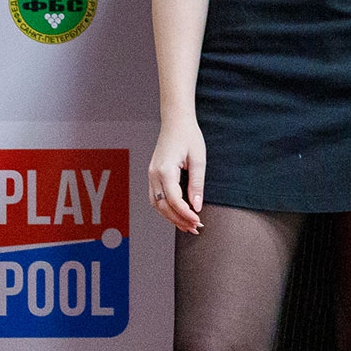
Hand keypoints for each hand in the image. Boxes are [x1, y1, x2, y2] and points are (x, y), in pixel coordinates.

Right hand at [148, 117, 206, 233]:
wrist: (176, 122)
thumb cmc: (189, 137)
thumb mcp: (198, 160)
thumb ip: (197, 184)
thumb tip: (197, 206)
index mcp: (165, 169)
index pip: (173, 200)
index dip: (185, 213)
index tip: (198, 221)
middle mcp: (154, 174)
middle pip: (163, 206)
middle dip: (178, 220)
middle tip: (195, 228)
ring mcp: (151, 175)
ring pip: (157, 204)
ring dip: (171, 217)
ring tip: (187, 225)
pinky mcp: (153, 175)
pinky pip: (156, 197)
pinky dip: (165, 208)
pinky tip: (177, 214)